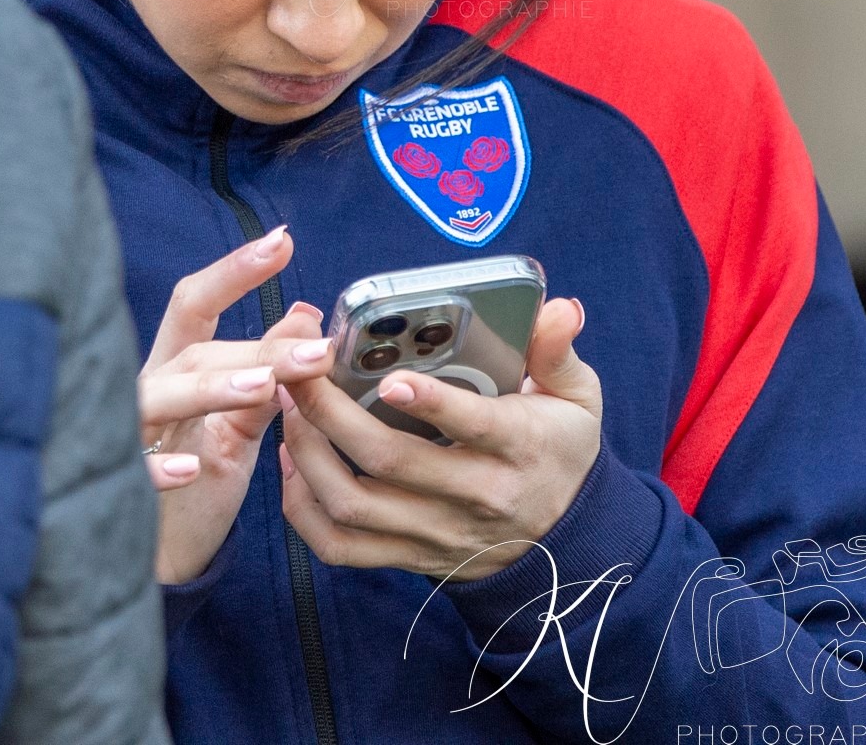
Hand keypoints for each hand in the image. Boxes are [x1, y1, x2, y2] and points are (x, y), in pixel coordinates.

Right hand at [137, 224, 334, 583]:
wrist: (158, 554)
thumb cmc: (196, 475)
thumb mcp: (240, 419)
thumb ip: (268, 369)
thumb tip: (306, 315)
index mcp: (176, 365)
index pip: (198, 304)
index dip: (236, 271)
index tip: (282, 240)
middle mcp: (149, 390)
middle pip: (196, 352)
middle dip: (257, 348)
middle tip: (318, 349)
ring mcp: (130, 436)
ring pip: (161, 397)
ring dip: (212, 389)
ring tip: (263, 385)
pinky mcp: (122, 488)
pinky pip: (132, 471)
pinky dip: (157, 468)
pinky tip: (188, 470)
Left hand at [278, 296, 600, 581]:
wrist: (567, 542)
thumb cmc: (560, 449)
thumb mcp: (576, 397)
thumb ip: (558, 350)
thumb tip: (559, 308)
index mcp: (518, 446)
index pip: (474, 426)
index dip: (431, 403)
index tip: (391, 377)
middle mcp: (475, 496)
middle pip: (390, 462)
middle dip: (332, 412)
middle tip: (300, 368)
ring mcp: (437, 532)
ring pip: (354, 505)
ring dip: (308, 453)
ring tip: (288, 403)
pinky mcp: (409, 557)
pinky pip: (341, 547)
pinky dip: (303, 509)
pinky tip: (292, 460)